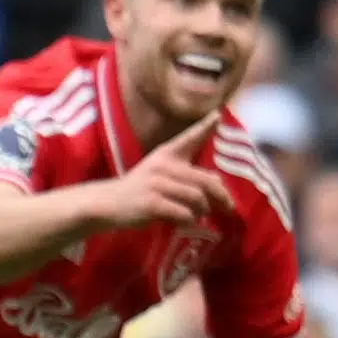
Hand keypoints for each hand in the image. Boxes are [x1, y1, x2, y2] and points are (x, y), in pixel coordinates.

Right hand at [90, 112, 228, 232]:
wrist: (108, 202)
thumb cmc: (141, 188)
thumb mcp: (162, 174)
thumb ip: (188, 174)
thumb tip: (219, 180)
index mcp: (166, 154)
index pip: (189, 138)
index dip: (205, 127)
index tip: (218, 114)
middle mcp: (162, 165)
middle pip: (205, 180)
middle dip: (221, 196)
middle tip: (229, 206)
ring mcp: (156, 183)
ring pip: (197, 198)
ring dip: (203, 210)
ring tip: (200, 215)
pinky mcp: (151, 203)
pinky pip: (183, 213)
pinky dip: (190, 220)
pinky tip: (187, 222)